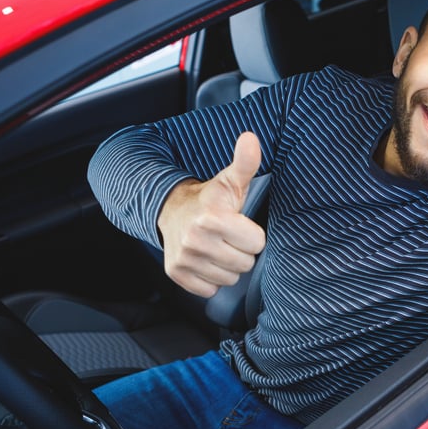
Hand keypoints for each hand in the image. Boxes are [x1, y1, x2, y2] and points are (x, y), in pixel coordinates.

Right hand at [157, 131, 266, 296]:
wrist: (170, 210)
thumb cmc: (210, 199)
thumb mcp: (230, 180)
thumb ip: (245, 163)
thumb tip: (251, 138)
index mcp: (213, 218)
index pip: (257, 243)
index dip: (252, 234)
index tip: (239, 224)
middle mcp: (195, 240)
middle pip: (245, 263)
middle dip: (241, 251)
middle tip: (228, 236)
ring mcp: (184, 259)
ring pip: (229, 279)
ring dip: (227, 266)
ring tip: (217, 247)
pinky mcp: (177, 274)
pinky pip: (209, 289)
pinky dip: (210, 279)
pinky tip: (205, 260)